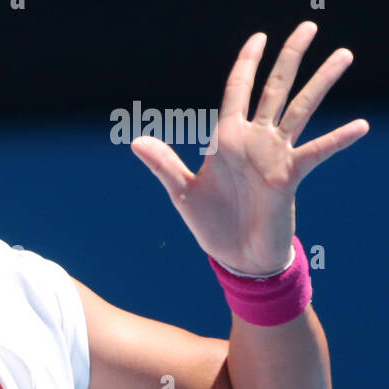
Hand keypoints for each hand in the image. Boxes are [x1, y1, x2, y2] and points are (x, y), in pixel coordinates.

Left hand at [130, 22, 367, 274]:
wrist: (236, 257)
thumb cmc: (212, 224)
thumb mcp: (183, 194)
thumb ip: (164, 165)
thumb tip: (136, 140)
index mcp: (227, 139)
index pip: (238, 90)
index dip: (247, 63)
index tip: (258, 37)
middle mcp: (255, 141)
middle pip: (275, 88)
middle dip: (290, 57)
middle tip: (308, 25)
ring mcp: (275, 156)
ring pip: (300, 109)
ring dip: (321, 82)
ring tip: (342, 54)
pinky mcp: (289, 177)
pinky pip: (316, 153)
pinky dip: (337, 140)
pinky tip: (358, 126)